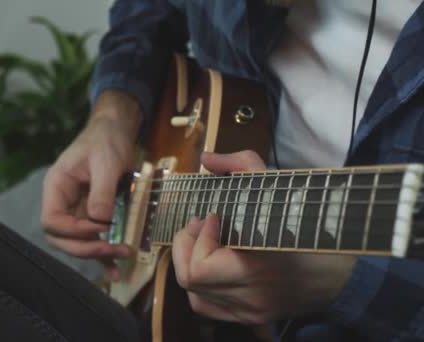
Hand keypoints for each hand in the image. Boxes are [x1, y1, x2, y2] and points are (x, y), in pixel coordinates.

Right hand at [41, 90, 141, 278]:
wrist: (115, 133)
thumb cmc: (106, 141)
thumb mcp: (106, 161)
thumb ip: (101, 190)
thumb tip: (100, 221)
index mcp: (56, 187)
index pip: (52, 221)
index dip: (73, 231)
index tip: (100, 227)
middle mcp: (63, 202)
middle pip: (61, 238)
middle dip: (86, 247)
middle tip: (112, 248)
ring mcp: (77, 211)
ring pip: (78, 243)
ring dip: (98, 254)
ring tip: (123, 257)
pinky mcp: (93, 216)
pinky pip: (94, 239)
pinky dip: (104, 255)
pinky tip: (116, 269)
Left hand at [172, 151, 356, 323]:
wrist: (339, 273)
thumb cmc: (307, 224)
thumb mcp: (279, 186)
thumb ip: (240, 164)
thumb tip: (206, 159)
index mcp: (259, 264)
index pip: (201, 266)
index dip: (198, 237)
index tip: (212, 215)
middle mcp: (252, 294)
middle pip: (190, 279)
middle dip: (186, 247)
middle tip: (199, 226)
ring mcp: (251, 310)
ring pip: (194, 295)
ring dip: (190, 264)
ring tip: (204, 243)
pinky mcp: (251, 318)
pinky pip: (207, 307)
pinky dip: (200, 287)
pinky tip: (211, 266)